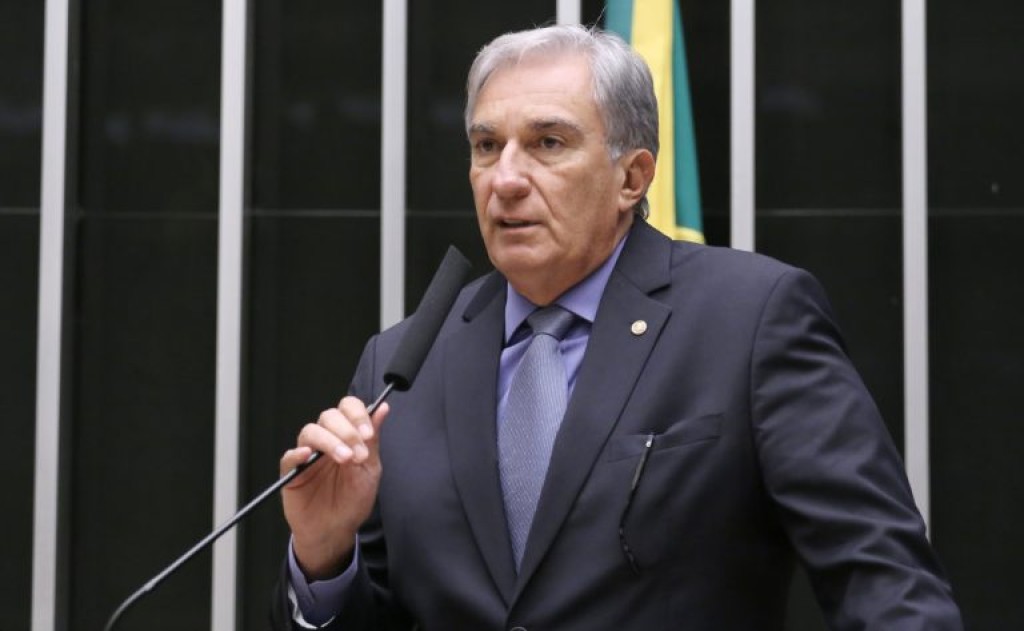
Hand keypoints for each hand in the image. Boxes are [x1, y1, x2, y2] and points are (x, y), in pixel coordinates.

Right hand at [280, 396, 389, 579]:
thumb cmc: (352, 500)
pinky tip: (309, 455)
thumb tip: (383, 408)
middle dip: (347, 431)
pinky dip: (298, 452)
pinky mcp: (291, 472)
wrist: (336, 531)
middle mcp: (326, 440)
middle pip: (329, 416)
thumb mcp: (370, 469)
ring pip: (311, 431)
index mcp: (346, 436)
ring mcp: (307, 454)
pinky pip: (289, 456)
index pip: (347, 408)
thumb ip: (373, 439)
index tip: (368, 434)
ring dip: (330, 441)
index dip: (357, 415)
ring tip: (345, 459)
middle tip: (359, 454)